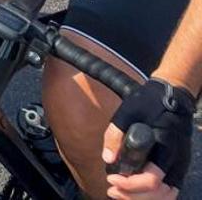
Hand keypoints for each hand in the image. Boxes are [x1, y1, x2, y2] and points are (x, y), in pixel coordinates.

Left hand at [102, 78, 194, 195]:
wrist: (172, 95)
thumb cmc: (150, 102)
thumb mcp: (127, 112)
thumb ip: (116, 134)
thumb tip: (107, 159)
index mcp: (167, 148)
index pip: (152, 181)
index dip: (130, 185)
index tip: (111, 179)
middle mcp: (177, 162)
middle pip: (160, 194)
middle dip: (133, 196)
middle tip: (111, 190)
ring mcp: (178, 166)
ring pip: (166, 195)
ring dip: (142, 198)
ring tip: (118, 192)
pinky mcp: (175, 167)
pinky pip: (168, 190)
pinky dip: (152, 195)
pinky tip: (132, 189)